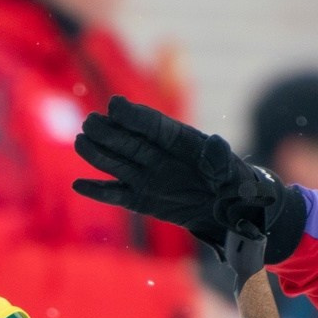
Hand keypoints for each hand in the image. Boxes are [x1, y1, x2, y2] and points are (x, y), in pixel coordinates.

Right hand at [73, 96, 308, 262]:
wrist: (233, 212)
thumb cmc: (237, 185)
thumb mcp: (236, 172)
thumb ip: (223, 158)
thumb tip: (215, 143)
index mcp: (182, 141)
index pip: (154, 126)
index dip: (135, 116)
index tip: (115, 105)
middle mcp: (160, 155)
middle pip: (130, 142)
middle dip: (110, 132)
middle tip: (90, 123)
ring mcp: (148, 177)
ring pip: (119, 163)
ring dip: (99, 154)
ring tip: (81, 142)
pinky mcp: (142, 199)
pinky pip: (117, 194)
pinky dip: (99, 191)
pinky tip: (79, 184)